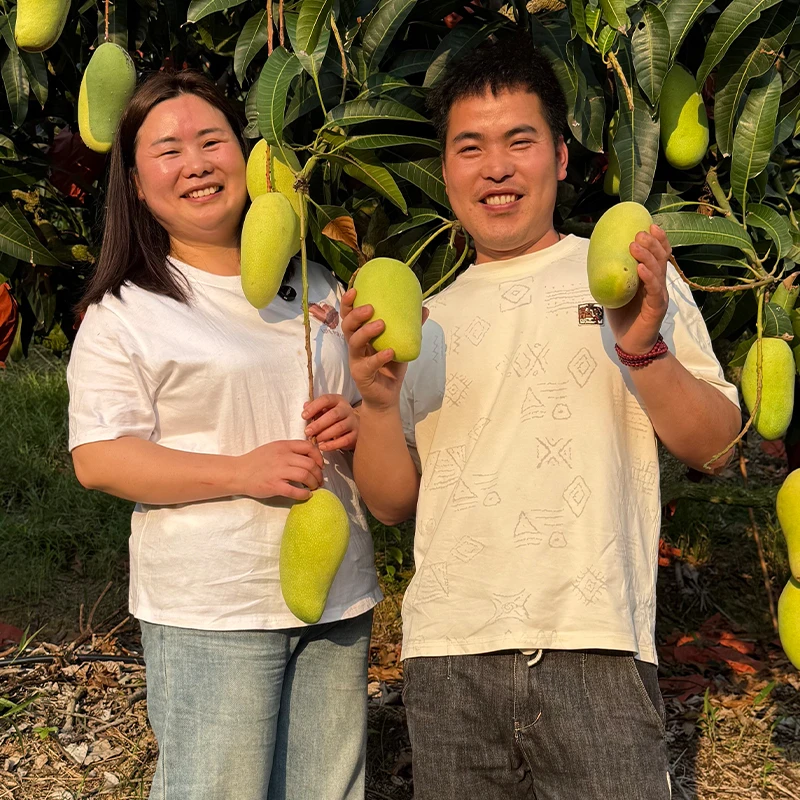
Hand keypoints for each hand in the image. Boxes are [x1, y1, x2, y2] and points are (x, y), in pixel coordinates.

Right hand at [236, 440, 323, 501]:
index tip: (320, 465)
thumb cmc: (256, 461)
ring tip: (314, 488)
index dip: (318, 457)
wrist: (238, 473)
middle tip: (319, 480)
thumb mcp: (273, 448)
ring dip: (314, 483)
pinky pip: (295, 490)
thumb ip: (289, 450)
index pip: (309, 447)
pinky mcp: (274, 486)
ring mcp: (278, 471)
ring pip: (305, 476)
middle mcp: (283, 457)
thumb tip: (309, 457)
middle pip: (310, 464)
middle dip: (319, 474)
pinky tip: (306, 495)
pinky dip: (304, 494)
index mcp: (283, 446)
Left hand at [302, 394, 358, 450]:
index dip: (314, 407)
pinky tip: (322, 447)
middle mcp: (346, 409)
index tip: (303, 416)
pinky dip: (332, 445)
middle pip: (334, 415)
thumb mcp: (325, 410)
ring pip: (339, 427)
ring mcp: (352, 422)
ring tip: (315, 440)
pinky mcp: (355, 435)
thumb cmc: (334, 418)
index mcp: (338, 400)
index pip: (326, 400)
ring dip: (325, 435)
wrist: (352, 427)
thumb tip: (305, 406)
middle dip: (319, 424)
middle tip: (307, 431)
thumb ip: (315, 408)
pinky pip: (344, 440)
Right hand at [340, 287, 408, 411]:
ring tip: (381, 324)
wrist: (387, 396)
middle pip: (347, 327)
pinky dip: (379, 357)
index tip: (355, 289)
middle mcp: (355, 346)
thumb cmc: (391, 367)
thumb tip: (424, 308)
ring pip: (354, 343)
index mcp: (361, 336)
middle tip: (370, 308)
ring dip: (366, 332)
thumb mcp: (401, 344)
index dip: (348, 303)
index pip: (349, 316)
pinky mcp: (361, 376)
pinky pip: (368, 365)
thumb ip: (410, 328)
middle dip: (355, 315)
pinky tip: (390, 352)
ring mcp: (356, 361)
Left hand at [606, 225, 671, 354]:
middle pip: (660, 259)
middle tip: (639, 233)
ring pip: (658, 271)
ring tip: (636, 246)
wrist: (630, 343)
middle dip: (651, 243)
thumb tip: (597, 257)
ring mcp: (659, 296)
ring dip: (647, 257)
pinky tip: (641, 269)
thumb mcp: (616, 292)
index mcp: (650, 278)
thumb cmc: (623, 316)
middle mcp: (658, 284)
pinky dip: (648, 278)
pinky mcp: (656, 308)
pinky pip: (654, 291)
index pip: (658, 255)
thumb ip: (612, 277)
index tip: (649, 225)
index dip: (657, 240)